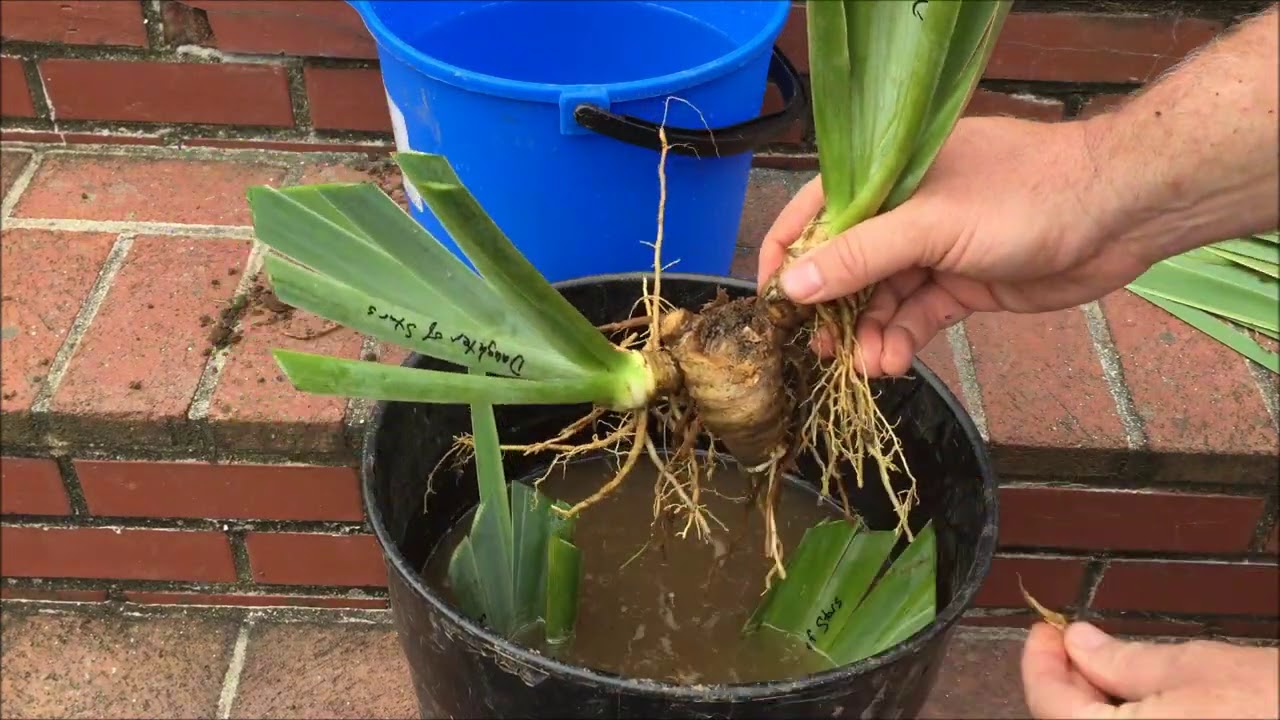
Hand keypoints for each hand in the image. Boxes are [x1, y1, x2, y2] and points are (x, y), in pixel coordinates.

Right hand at [757, 116, 1156, 376]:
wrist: (1118, 214)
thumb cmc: (1024, 198)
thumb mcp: (931, 224)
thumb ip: (860, 256)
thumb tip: (790, 287)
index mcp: (888, 176)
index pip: (816, 212)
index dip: (788, 256)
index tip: (770, 304)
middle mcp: (904, 210)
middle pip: (846, 264)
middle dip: (830, 309)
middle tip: (817, 351)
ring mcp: (932, 249)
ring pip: (881, 298)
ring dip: (869, 333)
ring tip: (867, 367)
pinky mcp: (960, 283)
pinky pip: (916, 315)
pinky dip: (901, 339)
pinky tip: (891, 363)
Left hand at [1021, 621, 1279, 718]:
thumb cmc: (1274, 703)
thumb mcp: (1194, 668)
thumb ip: (1121, 661)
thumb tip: (1078, 644)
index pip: (1049, 704)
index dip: (1039, 661)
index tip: (1044, 630)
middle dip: (1068, 682)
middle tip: (1073, 642)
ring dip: (1095, 706)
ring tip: (1108, 665)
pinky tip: (1139, 700)